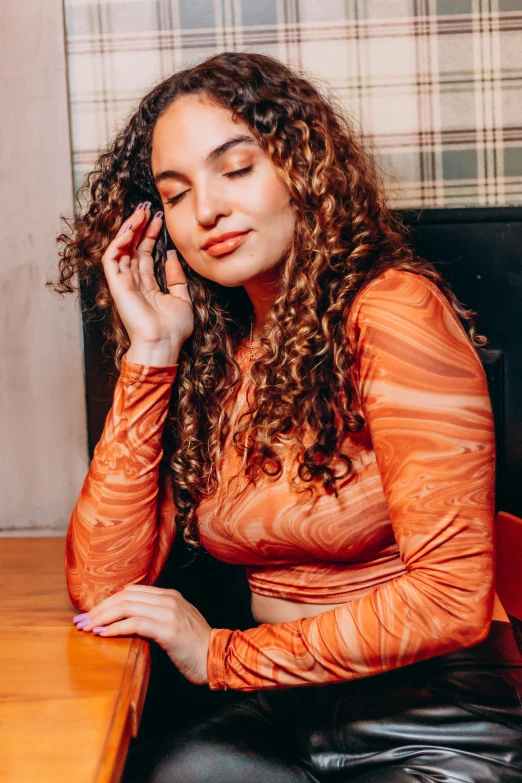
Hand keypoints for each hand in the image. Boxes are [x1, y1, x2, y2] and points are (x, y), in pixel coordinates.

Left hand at [72, 584, 211, 685]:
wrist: (217, 658)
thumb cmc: (194, 647)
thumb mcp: (173, 625)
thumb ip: (153, 618)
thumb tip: (124, 623)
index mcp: (169, 596)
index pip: (131, 591)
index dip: (107, 601)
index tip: (90, 614)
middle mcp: (168, 599)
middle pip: (125, 596)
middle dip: (99, 608)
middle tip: (81, 621)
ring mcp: (169, 612)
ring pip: (127, 607)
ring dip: (103, 617)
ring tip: (88, 628)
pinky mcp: (169, 630)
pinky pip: (136, 623)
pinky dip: (116, 628)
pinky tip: (104, 634)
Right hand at [102, 203, 193, 356]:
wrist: (164, 344)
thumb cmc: (173, 329)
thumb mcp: (182, 298)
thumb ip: (176, 278)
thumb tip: (170, 256)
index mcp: (147, 286)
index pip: (144, 254)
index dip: (150, 235)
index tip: (159, 219)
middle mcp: (133, 282)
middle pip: (132, 248)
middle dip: (139, 227)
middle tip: (148, 208)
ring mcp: (123, 283)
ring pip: (121, 249)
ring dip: (129, 229)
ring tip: (141, 213)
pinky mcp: (116, 285)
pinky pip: (112, 259)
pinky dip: (119, 242)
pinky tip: (132, 228)